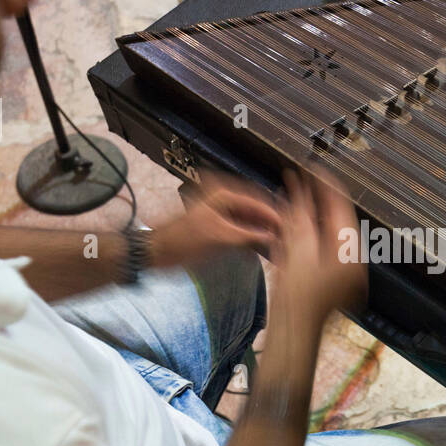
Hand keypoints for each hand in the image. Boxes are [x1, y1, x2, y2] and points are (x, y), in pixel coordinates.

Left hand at [152, 172, 281, 266]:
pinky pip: (240, 228)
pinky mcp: (217, 226)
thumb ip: (247, 236)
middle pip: (254, 209)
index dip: (273, 214)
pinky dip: (250, 237)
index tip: (287, 226)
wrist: (158, 251)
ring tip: (277, 241)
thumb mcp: (219, 237)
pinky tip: (261, 246)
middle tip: (285, 235)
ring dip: (261, 230)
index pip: (256, 202)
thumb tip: (271, 236)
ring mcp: (220, 213)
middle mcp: (223, 199)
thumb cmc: (184, 241)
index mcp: (223, 195)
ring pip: (248, 219)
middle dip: (269, 222)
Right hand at [272, 169, 366, 334]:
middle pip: (336, 219)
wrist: (292, 335)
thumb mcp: (296, 248)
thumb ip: (299, 215)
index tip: (310, 167)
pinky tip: (295, 227)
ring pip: (329, 234)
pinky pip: (324, 251)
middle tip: (299, 180)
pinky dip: (310, 236)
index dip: (323, 184)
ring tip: (294, 198)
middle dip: (316, 200)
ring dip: (311, 217)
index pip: (340, 206)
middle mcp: (354, 261)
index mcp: (350, 250)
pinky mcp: (334, 283)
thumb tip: (298, 188)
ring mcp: (346, 274)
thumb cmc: (295, 298)